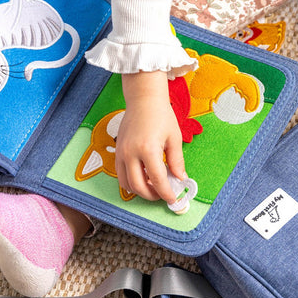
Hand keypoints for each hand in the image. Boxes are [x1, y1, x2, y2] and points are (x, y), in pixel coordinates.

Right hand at [115, 71, 185, 203]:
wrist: (143, 99)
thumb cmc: (160, 115)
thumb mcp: (174, 138)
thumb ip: (176, 161)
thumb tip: (180, 178)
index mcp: (148, 149)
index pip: (157, 180)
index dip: (166, 193)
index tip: (173, 198)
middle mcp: (131, 153)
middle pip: (138, 186)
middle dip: (151, 195)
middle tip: (163, 195)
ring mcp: (121, 153)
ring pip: (126, 183)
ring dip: (139, 190)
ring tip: (153, 187)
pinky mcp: (117, 151)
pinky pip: (121, 174)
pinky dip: (131, 180)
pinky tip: (144, 176)